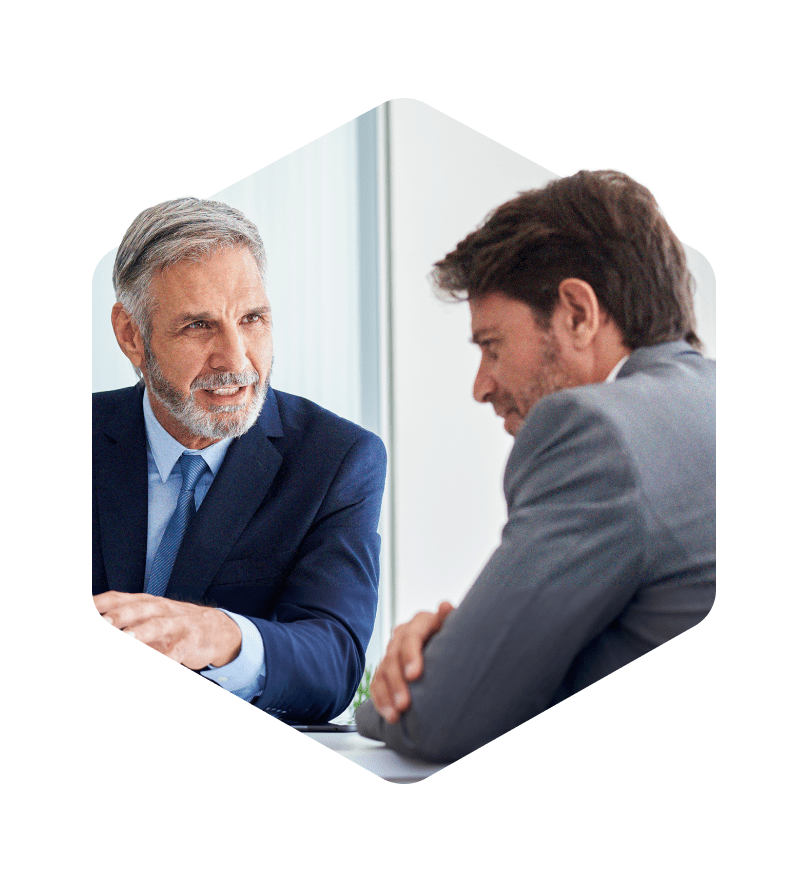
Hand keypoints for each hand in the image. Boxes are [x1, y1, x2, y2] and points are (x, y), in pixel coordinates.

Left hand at [94, 591, 241, 669]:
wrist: (215, 629)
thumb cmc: (173, 626)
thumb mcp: (150, 621)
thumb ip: (124, 626)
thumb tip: (92, 635)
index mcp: (146, 603)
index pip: (118, 598)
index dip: (99, 603)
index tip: (80, 611)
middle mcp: (160, 609)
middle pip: (137, 609)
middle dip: (118, 616)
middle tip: (101, 624)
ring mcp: (176, 623)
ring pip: (157, 625)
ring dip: (142, 632)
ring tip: (129, 639)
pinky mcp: (190, 641)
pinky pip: (177, 651)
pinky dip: (168, 659)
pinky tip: (161, 665)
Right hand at [370, 601, 453, 723]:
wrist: (449, 646)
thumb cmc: (453, 637)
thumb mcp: (453, 627)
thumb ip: (448, 619)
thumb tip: (444, 605)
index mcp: (420, 622)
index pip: (411, 637)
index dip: (411, 655)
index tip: (414, 675)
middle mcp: (402, 635)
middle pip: (393, 657)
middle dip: (397, 682)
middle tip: (405, 704)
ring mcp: (392, 651)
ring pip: (382, 672)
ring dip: (387, 695)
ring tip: (396, 715)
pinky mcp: (386, 668)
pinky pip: (377, 683)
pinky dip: (381, 700)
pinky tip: (389, 715)